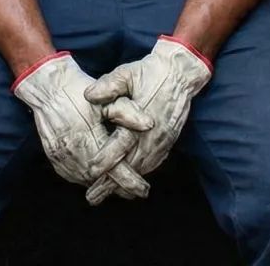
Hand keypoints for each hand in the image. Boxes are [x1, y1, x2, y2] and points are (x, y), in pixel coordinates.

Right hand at [11, 52, 152, 204]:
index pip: (114, 169)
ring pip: (86, 180)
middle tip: (136, 190)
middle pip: (101, 180)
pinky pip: (73, 175)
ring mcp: (62, 157)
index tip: (144, 189)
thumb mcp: (107, 96)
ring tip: (120, 185)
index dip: (131, 181)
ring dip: (103, 184)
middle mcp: (74, 152)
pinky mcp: (55, 158)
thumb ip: (129, 112)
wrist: (48, 88)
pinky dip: (88, 178)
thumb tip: (150, 125)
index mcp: (89, 138)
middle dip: (119, 187)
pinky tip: (99, 176)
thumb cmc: (79, 90)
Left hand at [84, 36, 212, 197]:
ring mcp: (163, 140)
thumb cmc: (150, 72)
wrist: (180, 73)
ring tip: (106, 194)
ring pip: (143, 168)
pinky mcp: (169, 141)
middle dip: (110, 183)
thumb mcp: (127, 73)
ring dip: (125, 183)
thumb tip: (89, 94)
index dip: (104, 160)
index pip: (120, 146)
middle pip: (130, 166)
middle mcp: (153, 135)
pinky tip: (129, 181)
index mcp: (140, 120)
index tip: (90, 171)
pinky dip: (140, 173)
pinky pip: (153, 163)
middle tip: (92, 197)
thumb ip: (109, 85)